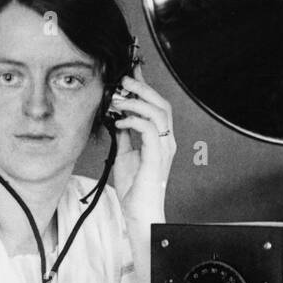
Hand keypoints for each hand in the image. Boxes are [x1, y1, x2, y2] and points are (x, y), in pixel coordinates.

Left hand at [109, 67, 176, 221]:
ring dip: (136, 102)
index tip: (131, 72)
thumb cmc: (135, 188)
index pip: (156, 106)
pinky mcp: (156, 156)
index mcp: (160, 139)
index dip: (145, 86)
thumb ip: (124, 135)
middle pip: (161, 104)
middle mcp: (166, 141)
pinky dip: (133, 120)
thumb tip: (116, 116)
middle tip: (123, 80)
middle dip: (142, 88)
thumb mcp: (125, 154)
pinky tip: (119, 121)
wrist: (140, 211)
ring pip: (158, 112)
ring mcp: (164, 148)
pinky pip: (149, 129)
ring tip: (118, 100)